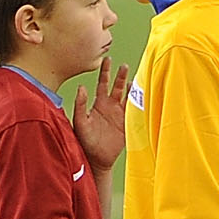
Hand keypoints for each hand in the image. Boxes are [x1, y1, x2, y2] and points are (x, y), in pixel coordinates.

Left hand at [73, 57, 131, 171]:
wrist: (97, 159)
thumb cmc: (85, 141)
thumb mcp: (80, 122)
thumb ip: (80, 105)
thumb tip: (82, 87)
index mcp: (98, 104)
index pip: (102, 83)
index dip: (105, 71)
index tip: (108, 59)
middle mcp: (110, 106)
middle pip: (117, 86)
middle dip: (120, 75)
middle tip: (124, 65)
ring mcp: (120, 114)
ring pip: (127, 96)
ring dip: (130, 87)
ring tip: (133, 78)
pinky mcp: (127, 123)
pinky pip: (134, 109)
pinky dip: (137, 101)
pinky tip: (139, 94)